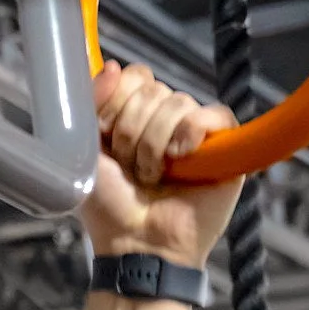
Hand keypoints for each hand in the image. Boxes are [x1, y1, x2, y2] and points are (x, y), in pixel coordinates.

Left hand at [82, 61, 242, 269]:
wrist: (135, 242)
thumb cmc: (107, 206)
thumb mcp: (84, 150)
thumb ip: (92, 104)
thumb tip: (113, 66)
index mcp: (131, 116)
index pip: (132, 76)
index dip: (115, 101)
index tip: (104, 136)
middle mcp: (163, 119)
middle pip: (151, 89)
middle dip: (130, 132)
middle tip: (129, 167)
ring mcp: (193, 131)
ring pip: (177, 101)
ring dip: (154, 144)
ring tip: (152, 175)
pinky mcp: (223, 145)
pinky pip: (213, 113)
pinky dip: (190, 134)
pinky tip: (181, 160)